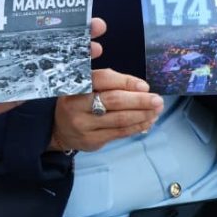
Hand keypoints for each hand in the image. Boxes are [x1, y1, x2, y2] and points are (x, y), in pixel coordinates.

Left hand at [0, 18, 107, 124]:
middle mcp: (12, 49)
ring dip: (77, 52)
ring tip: (98, 49)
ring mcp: (20, 68)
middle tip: (97, 26)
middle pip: (46, 35)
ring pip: (53, 56)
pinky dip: (68, 77)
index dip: (49, 13)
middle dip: (73, 29)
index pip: (26, 20)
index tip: (72, 8)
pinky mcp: (23, 89)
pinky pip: (49, 81)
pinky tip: (87, 75)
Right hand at [48, 66, 163, 152]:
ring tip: (157, 110)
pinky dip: (137, 126)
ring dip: (142, 114)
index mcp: (75, 85)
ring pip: (119, 119)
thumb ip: (104, 77)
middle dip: (139, 100)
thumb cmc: (77, 101)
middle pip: (113, 101)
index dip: (125, 81)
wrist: (58, 129)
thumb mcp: (82, 84)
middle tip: (158, 100)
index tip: (144, 86)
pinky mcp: (92, 140)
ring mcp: (84, 124)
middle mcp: (76, 104)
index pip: (102, 79)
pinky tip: (148, 121)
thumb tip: (134, 79)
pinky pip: (119, 133)